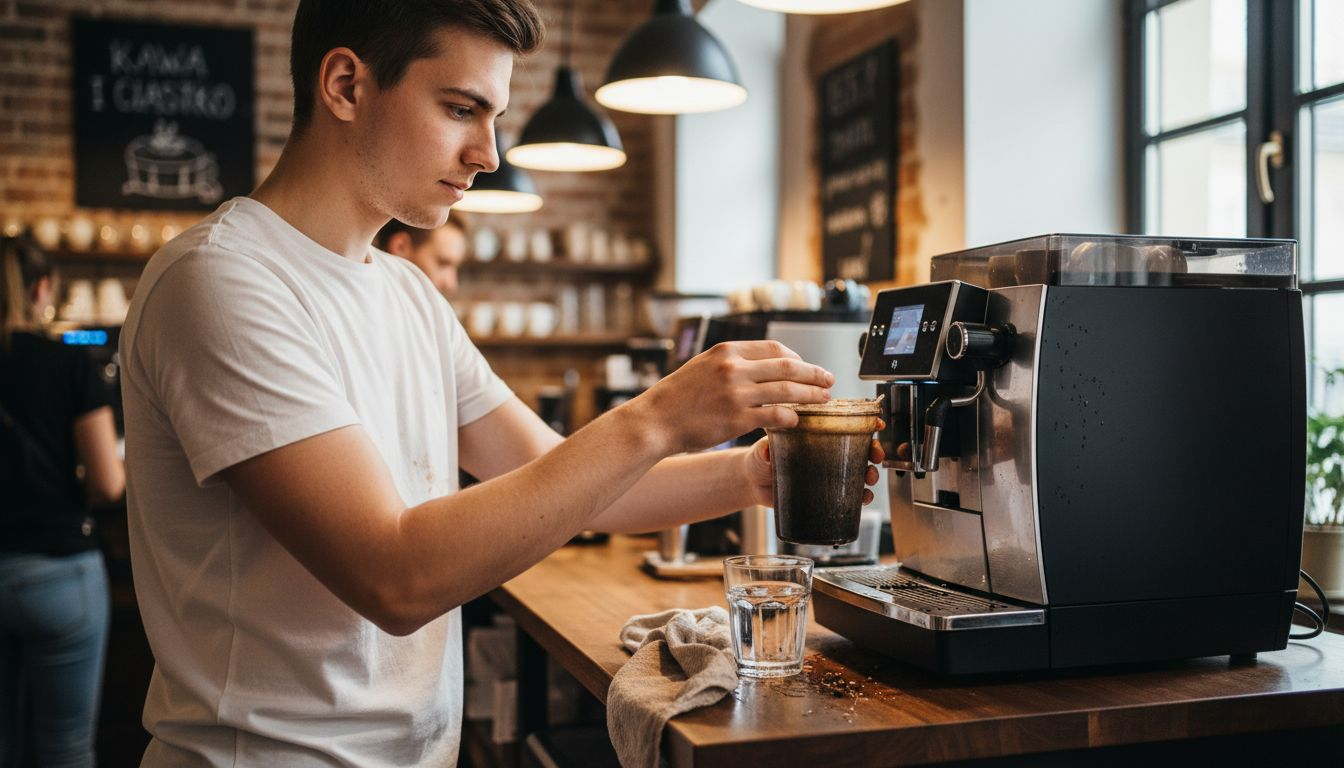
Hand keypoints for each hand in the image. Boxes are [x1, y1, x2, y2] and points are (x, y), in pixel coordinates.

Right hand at [631, 341, 834, 454]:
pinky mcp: (737, 419)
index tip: (806, 367)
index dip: (797, 358)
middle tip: (829, 380)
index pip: (774, 348)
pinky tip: (797, 420)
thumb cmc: (677, 397)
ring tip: (824, 400)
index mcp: (727, 350)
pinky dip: (791, 417)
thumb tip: (762, 368)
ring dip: (810, 395)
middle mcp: (734, 368)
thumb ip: (732, 363)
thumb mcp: (703, 366)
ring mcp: (737, 393)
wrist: (656, 420)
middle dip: (813, 374)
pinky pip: (775, 415)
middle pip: (788, 367)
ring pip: (787, 391)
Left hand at [740, 420, 886, 507]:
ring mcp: (829, 472)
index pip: (845, 424)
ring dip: (870, 474)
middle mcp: (826, 451)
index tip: (875, 424)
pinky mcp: (827, 492)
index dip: (864, 423)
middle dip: (874, 450)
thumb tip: (766, 450)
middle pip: (860, 446)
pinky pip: (850, 494)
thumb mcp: (762, 450)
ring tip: (869, 479)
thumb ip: (764, 450)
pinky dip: (861, 496)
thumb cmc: (760, 459)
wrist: (754, 483)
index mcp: (816, 433)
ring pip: (859, 470)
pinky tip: (863, 498)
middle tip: (875, 457)